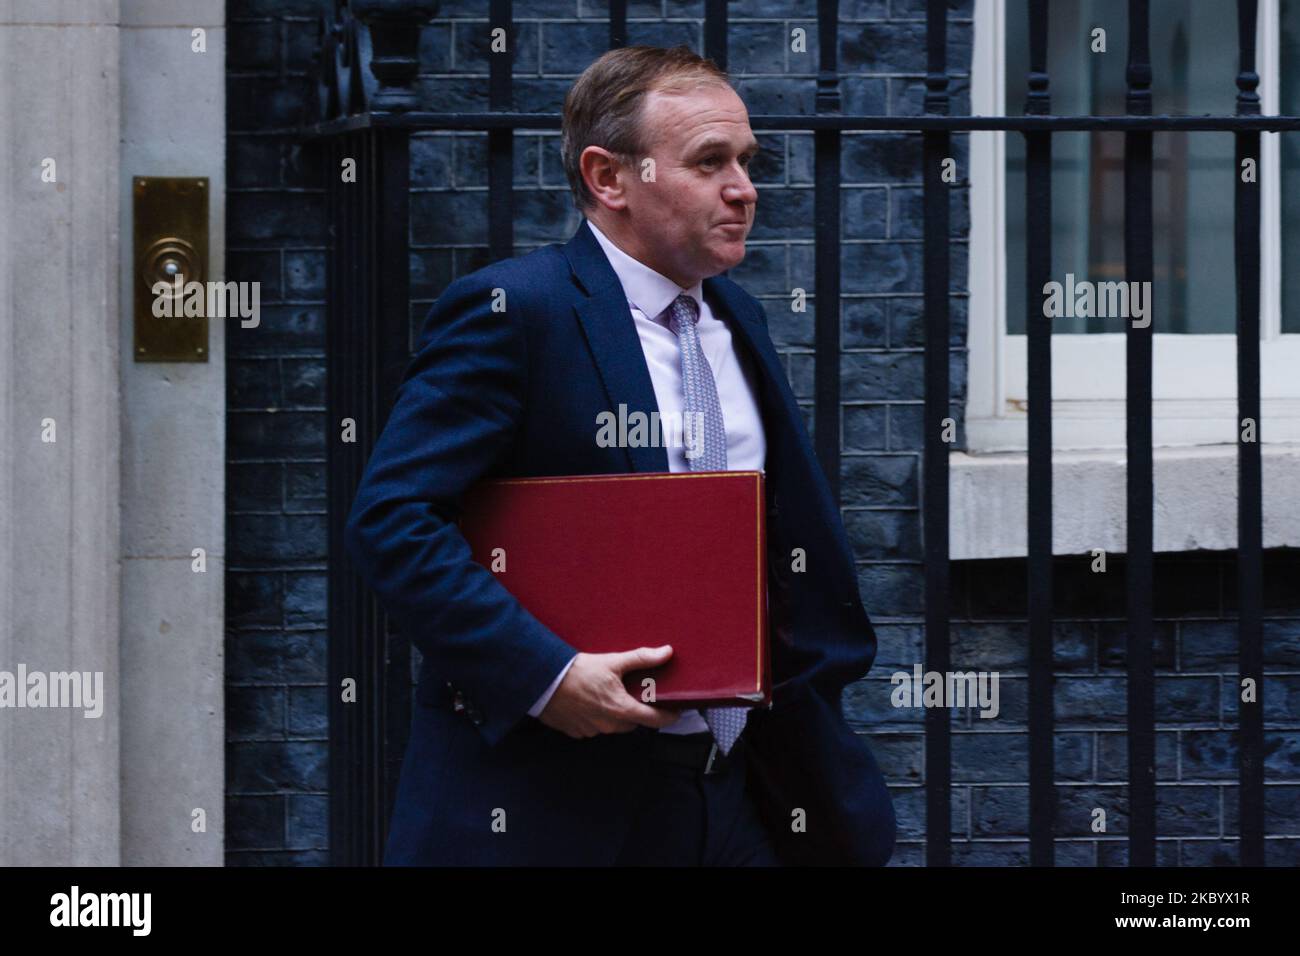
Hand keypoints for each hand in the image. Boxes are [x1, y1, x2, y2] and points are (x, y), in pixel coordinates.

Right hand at [537, 646, 681, 738]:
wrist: (542, 680)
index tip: (675, 712)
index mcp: (622, 710)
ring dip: (615, 714)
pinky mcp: (576, 732)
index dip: (668, 717)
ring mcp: (591, 731)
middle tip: (632, 693)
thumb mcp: (612, 662)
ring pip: (613, 726)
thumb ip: (641, 658)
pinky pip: (594, 728)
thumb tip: (667, 652)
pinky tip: (588, 702)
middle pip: (633, 722)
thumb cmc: (578, 671)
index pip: (655, 720)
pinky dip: (595, 717)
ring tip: (606, 694)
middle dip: (636, 710)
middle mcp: (609, 725)